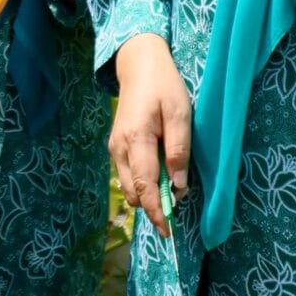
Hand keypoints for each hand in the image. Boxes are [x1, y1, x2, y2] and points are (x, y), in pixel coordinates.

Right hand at [109, 32, 191, 238]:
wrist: (138, 65)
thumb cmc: (163, 86)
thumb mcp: (180, 113)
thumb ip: (179, 149)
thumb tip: (179, 185)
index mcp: (136, 139)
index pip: (145, 186)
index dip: (157, 211)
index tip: (168, 230)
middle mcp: (120, 148)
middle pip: (134, 193)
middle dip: (154, 207)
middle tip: (177, 208)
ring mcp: (115, 148)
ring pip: (129, 187)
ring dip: (148, 196)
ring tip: (171, 190)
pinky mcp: (116, 147)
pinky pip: (128, 176)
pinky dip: (143, 184)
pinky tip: (160, 177)